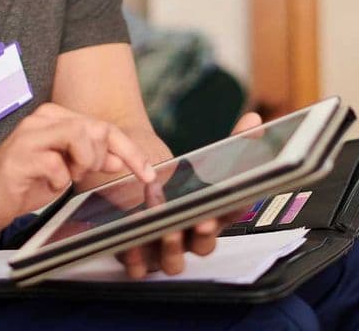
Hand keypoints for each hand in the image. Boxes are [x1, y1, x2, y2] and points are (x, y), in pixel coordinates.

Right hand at [0, 103, 155, 237]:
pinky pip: (57, 166)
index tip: (148, 174)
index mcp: (53, 118)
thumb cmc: (22, 184)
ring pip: (79, 137)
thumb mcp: (65, 170)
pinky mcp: (19, 156)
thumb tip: (125, 159)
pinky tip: (43, 185)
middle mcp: (41, 120)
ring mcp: (29, 136)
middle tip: (82, 174)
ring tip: (63, 176)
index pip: (103, 126)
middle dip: (102, 159)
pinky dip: (58, 182)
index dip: (130, 150)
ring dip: (81, 164)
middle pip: (96, 128)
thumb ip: (92, 159)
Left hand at [116, 111, 262, 277]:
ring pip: (174, 262)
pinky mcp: (138, 253)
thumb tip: (255, 119)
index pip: (230, 217)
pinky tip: (134, 249)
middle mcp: (190, 236)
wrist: (130, 173)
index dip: (234, 211)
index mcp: (211, 216)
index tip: (236, 201)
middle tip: (200, 219)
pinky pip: (140, 267)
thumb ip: (233, 142)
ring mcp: (165, 248)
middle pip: (204, 246)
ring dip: (172, 247)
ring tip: (165, 228)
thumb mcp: (203, 159)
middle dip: (203, 234)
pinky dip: (138, 261)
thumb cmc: (175, 174)